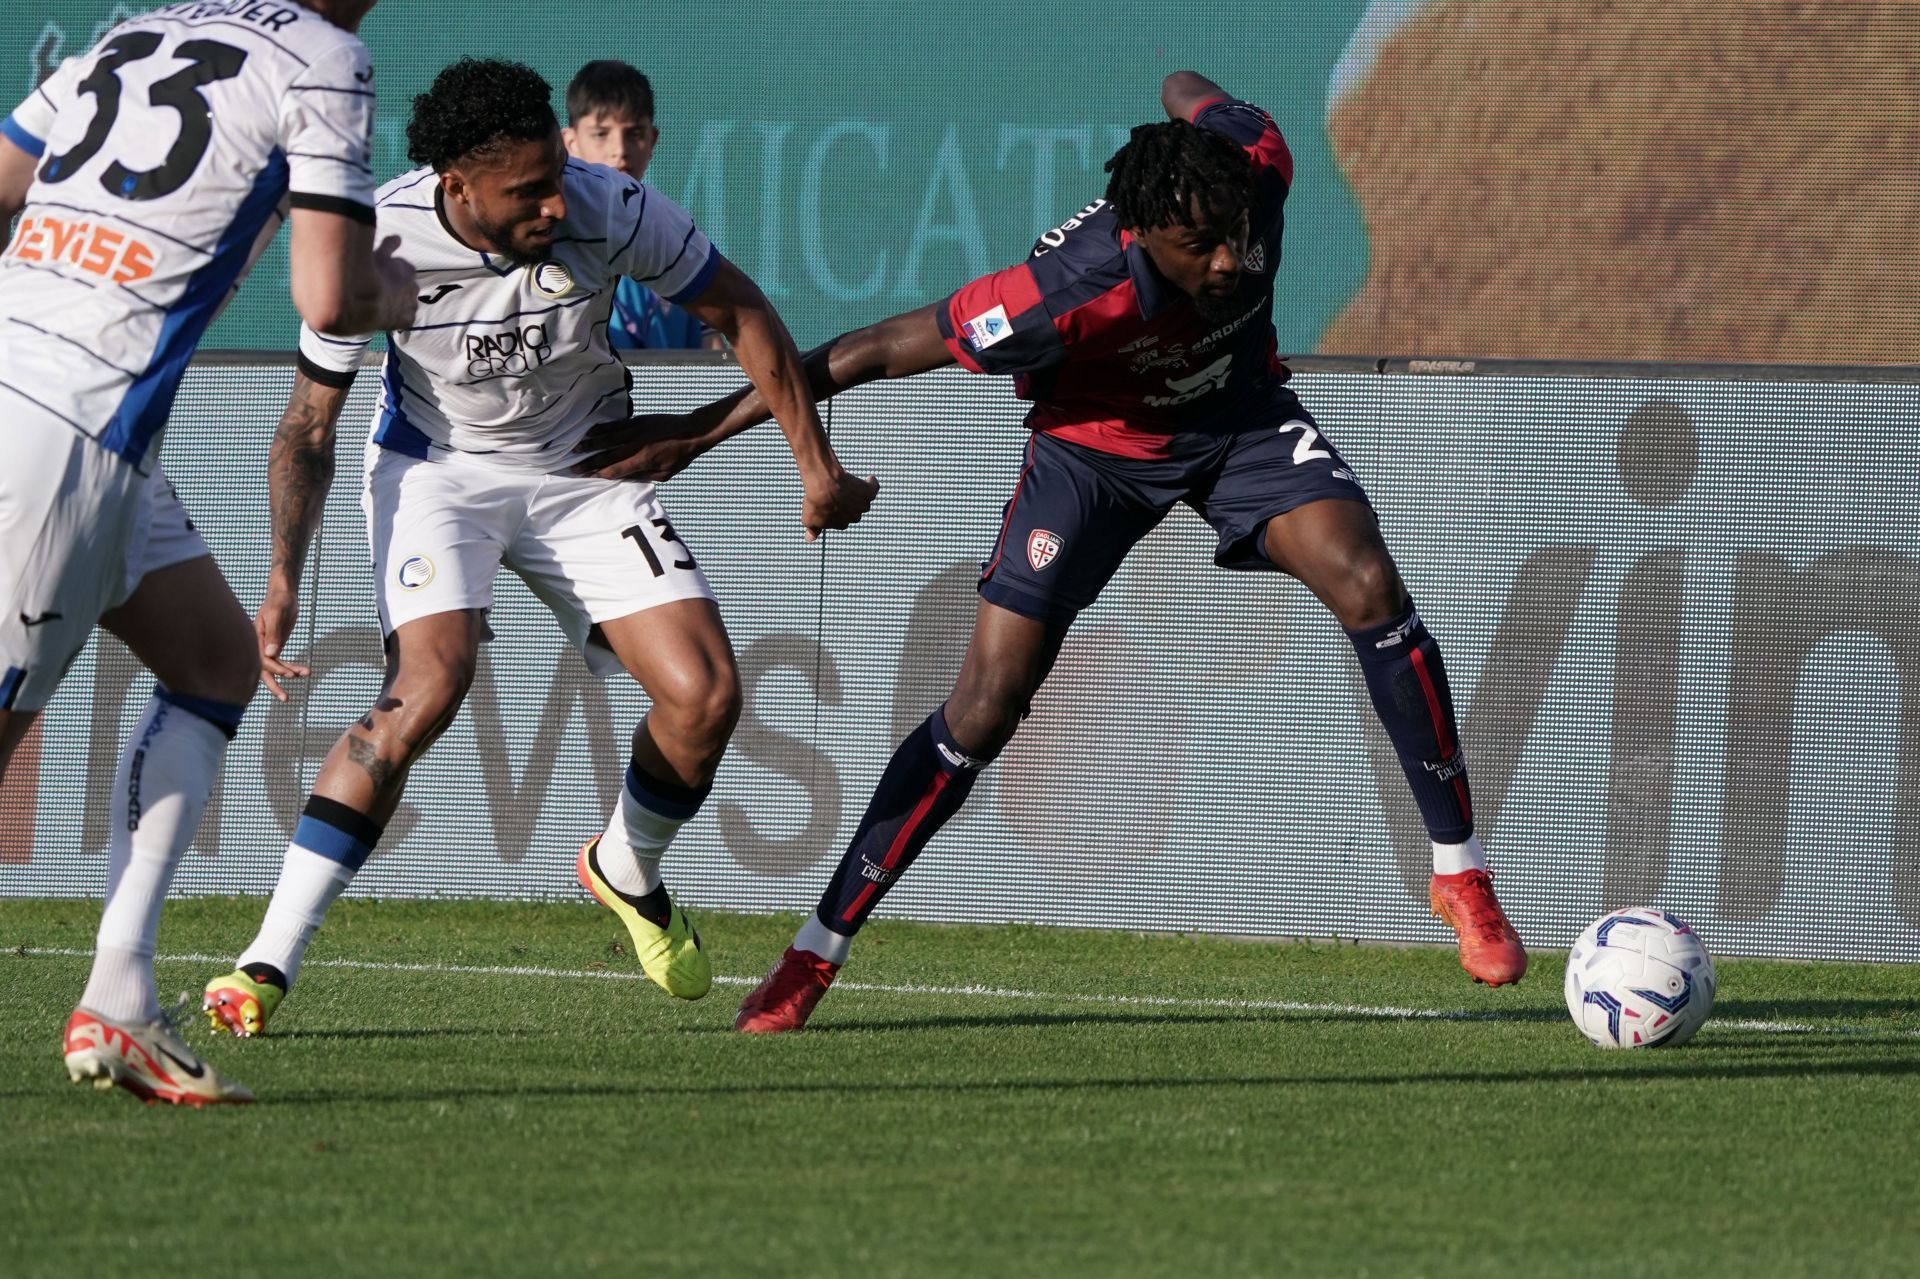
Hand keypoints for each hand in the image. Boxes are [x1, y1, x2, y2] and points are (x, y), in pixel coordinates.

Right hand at [255, 575, 308, 702]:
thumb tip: (270, 654)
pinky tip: (304, 672)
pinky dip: (292, 667)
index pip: (262, 659)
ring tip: (305, 675)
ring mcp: (267, 646)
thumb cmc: (279, 601)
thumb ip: (273, 633)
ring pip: (274, 667)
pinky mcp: (276, 646)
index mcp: (255, 637)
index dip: (275, 668)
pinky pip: (282, 662)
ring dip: (289, 674)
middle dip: (274, 685)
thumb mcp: (278, 614)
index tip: (289, 673)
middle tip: (285, 699)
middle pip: (263, 670)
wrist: (284, 594)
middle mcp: (259, 644)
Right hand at [374, 234, 417, 329]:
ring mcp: (411, 305)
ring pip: (407, 303)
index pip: (404, 268)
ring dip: (398, 303)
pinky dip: (399, 318)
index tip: (382, 274)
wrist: (363, 302)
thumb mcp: (378, 254)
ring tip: (383, 304)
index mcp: (408, 269)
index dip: (392, 271)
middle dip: (397, 287)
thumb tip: (398, 238)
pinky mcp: (407, 321)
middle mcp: (414, 287)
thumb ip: (389, 245)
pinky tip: (388, 317)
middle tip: (381, 290)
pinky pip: (406, 319)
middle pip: (407, 286)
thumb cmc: (369, 274)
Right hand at [572, 413, 712, 481]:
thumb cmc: (680, 457)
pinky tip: (591, 431)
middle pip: (607, 455)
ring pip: (608, 438)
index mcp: (643, 461)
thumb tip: (623, 478)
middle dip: (589, 462)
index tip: (586, 476)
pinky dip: (602, 428)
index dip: (599, 473)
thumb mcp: (664, 474)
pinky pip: (616, 424)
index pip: (615, 469)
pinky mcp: (638, 421)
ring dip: (590, 444)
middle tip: (573, 466)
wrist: (693, 431)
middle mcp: (636, 446)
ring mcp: (636, 431)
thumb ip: (643, 476)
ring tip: (575, 448)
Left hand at [801, 467, 879, 540]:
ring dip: (859, 495)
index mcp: (842, 524)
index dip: (837, 512)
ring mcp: (863, 505)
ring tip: (853, 486)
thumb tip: (810, 539)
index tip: (832, 504)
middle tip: (840, 495)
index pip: (842, 520)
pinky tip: (870, 479)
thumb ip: (812, 529)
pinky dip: (872, 484)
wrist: (825, 486)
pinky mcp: (868, 492)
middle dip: (848, 505)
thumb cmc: (816, 503)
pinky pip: (874, 489)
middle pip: (855, 511)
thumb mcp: (809, 519)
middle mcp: (855, 517)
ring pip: (864, 501)